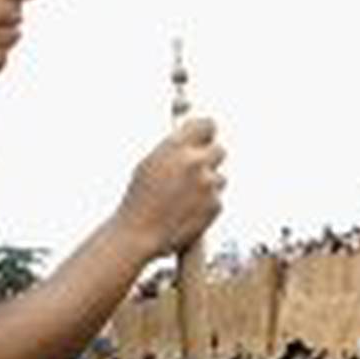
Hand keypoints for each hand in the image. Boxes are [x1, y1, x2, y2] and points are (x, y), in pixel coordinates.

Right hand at [116, 117, 225, 258]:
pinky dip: (207, 203)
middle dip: (210, 158)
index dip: (207, 132)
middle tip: (198, 168)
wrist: (140, 233)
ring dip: (208, 184)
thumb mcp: (150, 163)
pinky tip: (187, 211)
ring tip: (184, 197)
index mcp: (176, 147)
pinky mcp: (216, 204)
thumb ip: (173, 147)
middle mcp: (195, 162)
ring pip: (219, 177)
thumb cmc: (139, 198)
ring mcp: (208, 184)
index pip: (207, 124)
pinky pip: (217, 197)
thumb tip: (189, 133)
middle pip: (220, 149)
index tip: (205, 137)